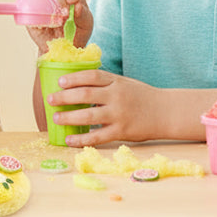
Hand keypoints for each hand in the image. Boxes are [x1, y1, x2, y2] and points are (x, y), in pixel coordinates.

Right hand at [26, 0, 93, 53]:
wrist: (64, 48)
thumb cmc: (77, 33)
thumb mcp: (85, 25)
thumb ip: (83, 15)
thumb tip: (77, 7)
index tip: (73, 1)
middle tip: (64, 14)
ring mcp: (43, 2)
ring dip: (48, 6)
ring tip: (56, 22)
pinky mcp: (32, 12)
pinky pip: (29, 8)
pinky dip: (37, 15)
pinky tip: (44, 26)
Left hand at [45, 70, 159, 145]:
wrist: (166, 112)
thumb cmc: (142, 97)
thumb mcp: (125, 83)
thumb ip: (105, 84)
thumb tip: (77, 86)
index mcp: (117, 81)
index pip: (91, 76)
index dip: (74, 78)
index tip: (60, 81)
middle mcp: (117, 96)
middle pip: (85, 94)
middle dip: (65, 97)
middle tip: (51, 99)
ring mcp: (119, 114)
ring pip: (88, 115)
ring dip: (69, 117)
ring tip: (56, 118)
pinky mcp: (122, 131)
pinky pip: (97, 137)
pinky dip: (81, 139)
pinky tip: (69, 139)